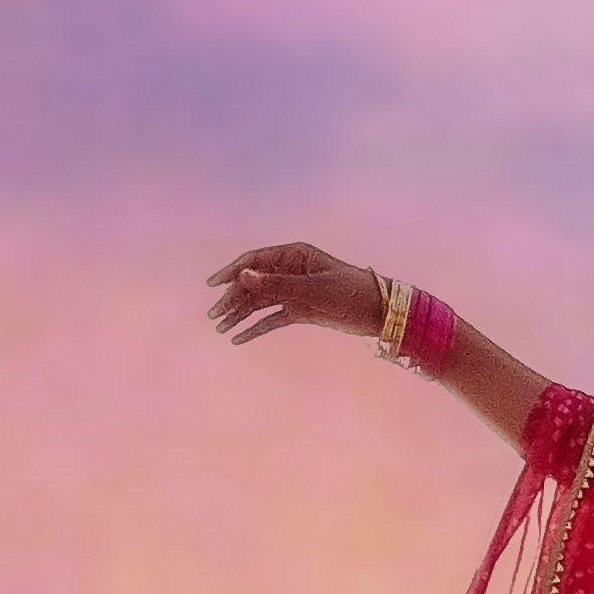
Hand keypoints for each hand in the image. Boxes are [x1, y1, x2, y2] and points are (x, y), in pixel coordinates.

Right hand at [207, 241, 383, 346]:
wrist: (380, 312)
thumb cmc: (351, 291)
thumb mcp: (313, 288)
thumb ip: (277, 284)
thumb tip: (243, 275)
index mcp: (295, 255)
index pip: (256, 260)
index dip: (233, 271)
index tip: (213, 284)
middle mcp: (291, 271)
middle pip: (254, 283)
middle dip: (233, 298)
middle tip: (215, 316)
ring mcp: (294, 291)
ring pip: (260, 302)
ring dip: (240, 314)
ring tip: (221, 329)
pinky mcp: (299, 310)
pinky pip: (271, 318)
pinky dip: (255, 328)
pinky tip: (238, 338)